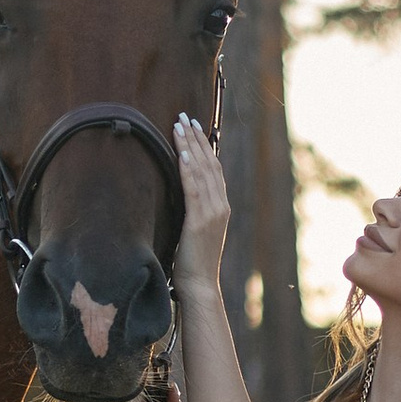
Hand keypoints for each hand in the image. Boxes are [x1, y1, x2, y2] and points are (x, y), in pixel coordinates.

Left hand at [171, 113, 228, 292]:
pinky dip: (189, 170)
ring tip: (179, 126)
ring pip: (202, 172)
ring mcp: (213, 213)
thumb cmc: (192, 262)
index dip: (204, 146)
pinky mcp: (201, 221)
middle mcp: (221, 206)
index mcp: (221, 207)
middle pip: (210, 164)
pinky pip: (194, 189)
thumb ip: (193, 212)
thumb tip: (180, 196)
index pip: (214, 169)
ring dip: (190, 147)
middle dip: (196, 139)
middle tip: (184, 117)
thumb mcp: (195, 231)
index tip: (193, 127)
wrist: (200, 285)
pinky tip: (182, 154)